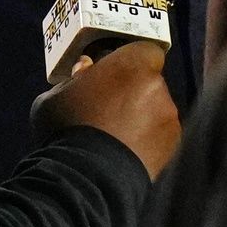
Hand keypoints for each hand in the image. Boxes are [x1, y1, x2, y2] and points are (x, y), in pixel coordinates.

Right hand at [31, 41, 179, 178]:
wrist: (90, 178)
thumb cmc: (68, 128)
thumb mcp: (54, 96)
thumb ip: (73, 79)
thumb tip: (84, 72)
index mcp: (132, 63)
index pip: (143, 49)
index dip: (129, 60)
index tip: (111, 73)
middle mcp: (157, 86)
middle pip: (148, 81)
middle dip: (131, 90)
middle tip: (107, 107)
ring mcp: (168, 118)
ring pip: (155, 109)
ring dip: (140, 117)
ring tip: (114, 136)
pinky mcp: (173, 146)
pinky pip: (159, 135)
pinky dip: (147, 140)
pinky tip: (124, 152)